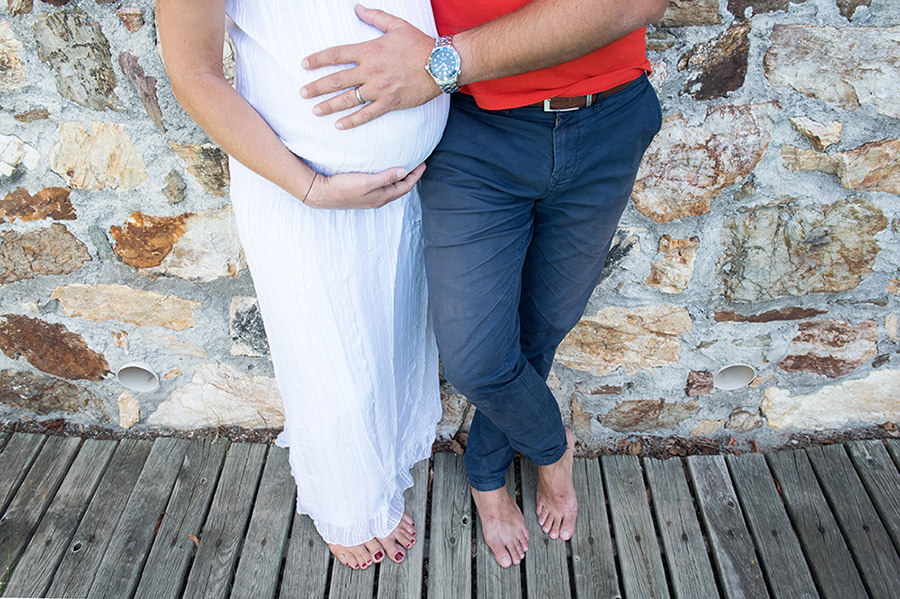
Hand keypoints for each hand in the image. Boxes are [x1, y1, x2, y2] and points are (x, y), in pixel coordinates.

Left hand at [300, 4, 440, 129]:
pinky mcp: (390, 103)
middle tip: (302, 93)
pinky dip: (352, 120)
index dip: (318, 59)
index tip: (304, 64)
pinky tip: (339, 124)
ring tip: (315, 110)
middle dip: (317, 86)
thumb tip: (357, 8)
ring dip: (329, 105)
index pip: (337, 54)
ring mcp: (379, 89)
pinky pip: (367, 114)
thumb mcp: (396, 25)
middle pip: (337, 80)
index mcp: (370, 51)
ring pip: (348, 99)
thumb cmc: (419, 44)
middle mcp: (370, 71)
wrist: (440, 65)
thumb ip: (375, 17)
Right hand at [304, 163, 425, 208]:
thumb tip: (403, 172)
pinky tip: (384, 172)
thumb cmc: (343, 187)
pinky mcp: (362, 194)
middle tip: (417, 164)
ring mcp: (370, 198)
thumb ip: (386, 177)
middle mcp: (378, 199)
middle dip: (410, 177)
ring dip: (399, 178)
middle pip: (400, 188)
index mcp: (381, 197)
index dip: (415, 176)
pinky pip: (381, 187)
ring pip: (391, 188)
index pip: (405, 187)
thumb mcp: (366, 181)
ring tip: (404, 167)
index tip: (423, 164)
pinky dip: (388, 179)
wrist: (322, 193)